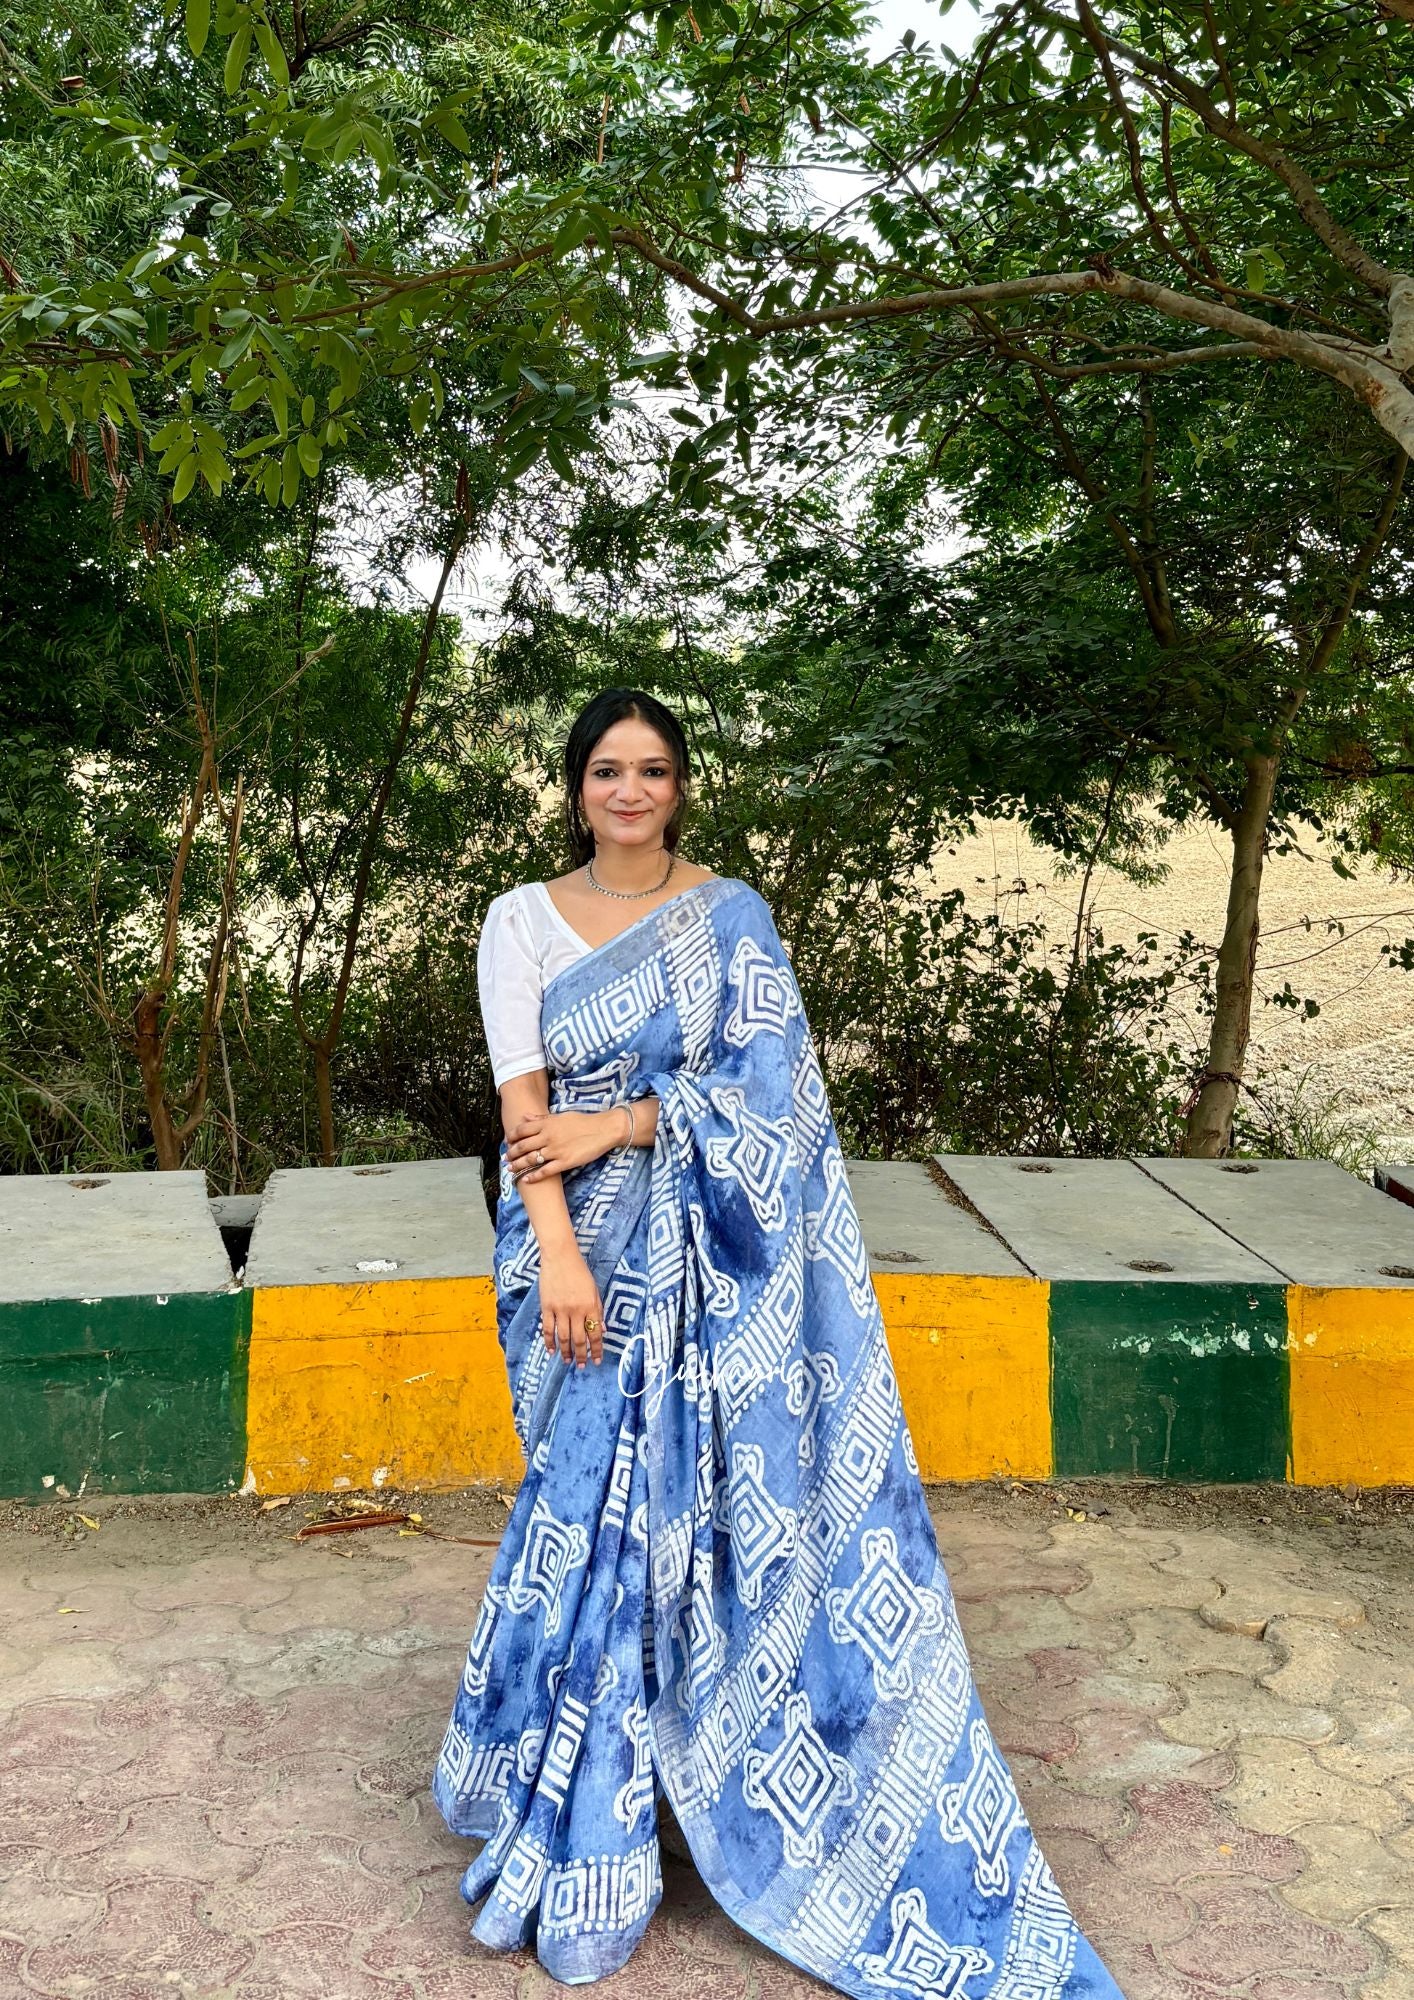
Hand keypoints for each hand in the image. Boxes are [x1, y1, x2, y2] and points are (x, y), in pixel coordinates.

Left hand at [507, 1107, 628, 1185]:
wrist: (603, 1130)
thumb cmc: (583, 1121)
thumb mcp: (561, 1116)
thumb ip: (542, 1118)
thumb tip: (525, 1117)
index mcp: (547, 1124)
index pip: (522, 1130)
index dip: (511, 1137)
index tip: (507, 1141)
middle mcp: (548, 1137)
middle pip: (523, 1146)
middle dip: (511, 1153)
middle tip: (505, 1158)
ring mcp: (556, 1150)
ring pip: (531, 1159)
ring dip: (518, 1166)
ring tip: (510, 1169)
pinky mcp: (565, 1162)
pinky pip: (545, 1171)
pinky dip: (534, 1177)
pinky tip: (526, 1180)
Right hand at [539, 1244, 603, 1366]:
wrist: (560, 1257)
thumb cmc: (580, 1272)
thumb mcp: (595, 1290)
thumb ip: (598, 1311)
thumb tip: (602, 1330)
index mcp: (591, 1306)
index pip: (595, 1333)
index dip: (596, 1349)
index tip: (597, 1361)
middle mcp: (576, 1310)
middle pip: (579, 1339)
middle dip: (581, 1355)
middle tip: (581, 1366)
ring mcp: (560, 1309)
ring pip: (563, 1337)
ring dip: (566, 1351)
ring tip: (568, 1361)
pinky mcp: (547, 1307)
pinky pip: (548, 1328)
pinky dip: (549, 1341)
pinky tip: (551, 1350)